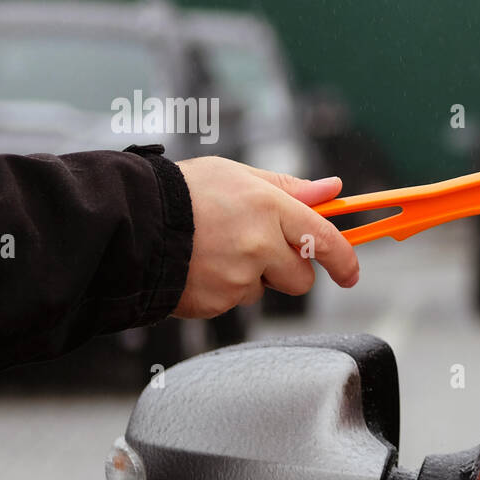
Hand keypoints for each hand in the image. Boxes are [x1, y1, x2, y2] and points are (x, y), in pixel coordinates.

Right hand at [173, 157, 358, 318]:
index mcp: (268, 207)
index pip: (325, 239)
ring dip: (251, 278)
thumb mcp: (237, 176)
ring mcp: (236, 277)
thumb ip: (288, 188)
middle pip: (302, 278)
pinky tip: (199, 266)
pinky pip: (234, 302)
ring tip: (215, 251)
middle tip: (260, 251)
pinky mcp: (216, 302)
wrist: (129, 222)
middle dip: (290, 270)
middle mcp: (258, 244)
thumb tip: (333, 190)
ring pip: (265, 290)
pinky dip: (222, 289)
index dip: (345, 260)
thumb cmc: (183, 193)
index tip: (351, 272)